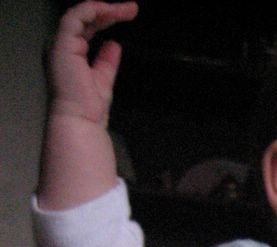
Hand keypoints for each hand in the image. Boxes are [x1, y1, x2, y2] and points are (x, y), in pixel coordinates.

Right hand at [47, 1, 137, 126]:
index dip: (106, 19)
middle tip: (131, 8)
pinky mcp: (62, 44)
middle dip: (109, 11)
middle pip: (85, 19)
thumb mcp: (104, 79)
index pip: (87, 28)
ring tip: (127, 9)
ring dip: (104, 8)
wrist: (80, 121)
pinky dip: (93, 10)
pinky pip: (75, 18)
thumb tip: (114, 44)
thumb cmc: (89, 108)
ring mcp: (60, 44)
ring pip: (81, 15)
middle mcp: (62, 47)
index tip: (127, 15)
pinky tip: (110, 11)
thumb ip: (107, 61)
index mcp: (70, 54)